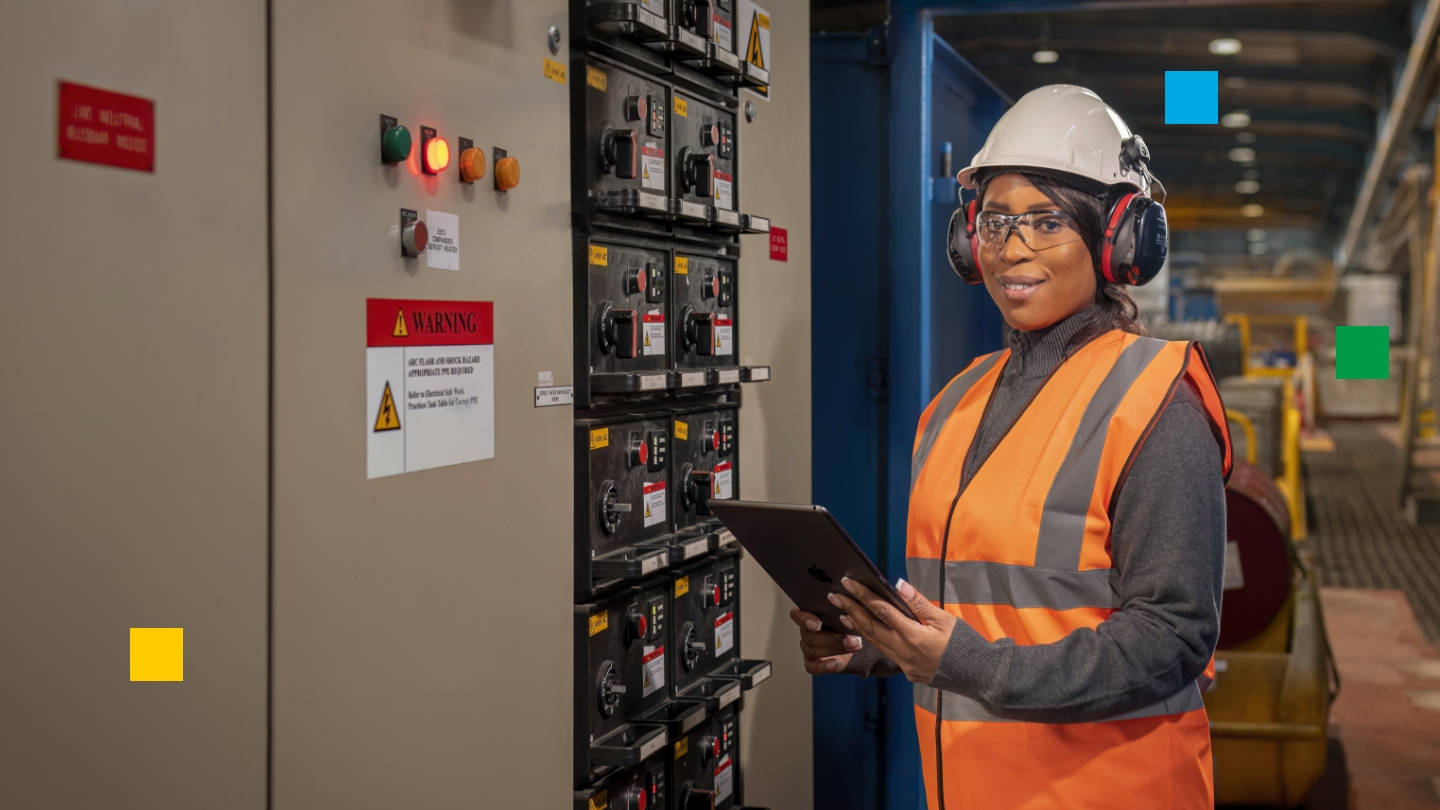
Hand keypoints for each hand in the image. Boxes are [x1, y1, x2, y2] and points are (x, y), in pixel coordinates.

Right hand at [789, 606, 862, 673]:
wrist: (852, 642)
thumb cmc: (846, 623)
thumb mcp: (845, 614)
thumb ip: (841, 611)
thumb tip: (846, 608)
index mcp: (809, 615)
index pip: (797, 615)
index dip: (804, 619)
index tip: (818, 623)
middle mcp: (805, 632)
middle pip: (809, 636)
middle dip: (831, 639)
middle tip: (850, 639)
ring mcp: (807, 648)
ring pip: (812, 650)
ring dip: (834, 649)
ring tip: (853, 647)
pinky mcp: (811, 663)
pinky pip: (812, 667)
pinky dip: (823, 667)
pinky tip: (836, 664)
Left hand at [828, 577, 957, 683]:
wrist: (975, 674)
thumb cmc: (962, 643)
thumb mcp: (944, 619)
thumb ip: (919, 604)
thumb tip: (898, 586)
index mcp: (913, 635)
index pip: (882, 611)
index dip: (863, 595)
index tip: (849, 583)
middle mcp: (903, 651)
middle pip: (871, 627)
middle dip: (851, 609)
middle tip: (835, 596)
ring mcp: (903, 663)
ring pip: (875, 642)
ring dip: (858, 626)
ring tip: (843, 612)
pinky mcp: (906, 671)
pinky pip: (885, 652)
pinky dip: (872, 639)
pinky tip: (866, 631)